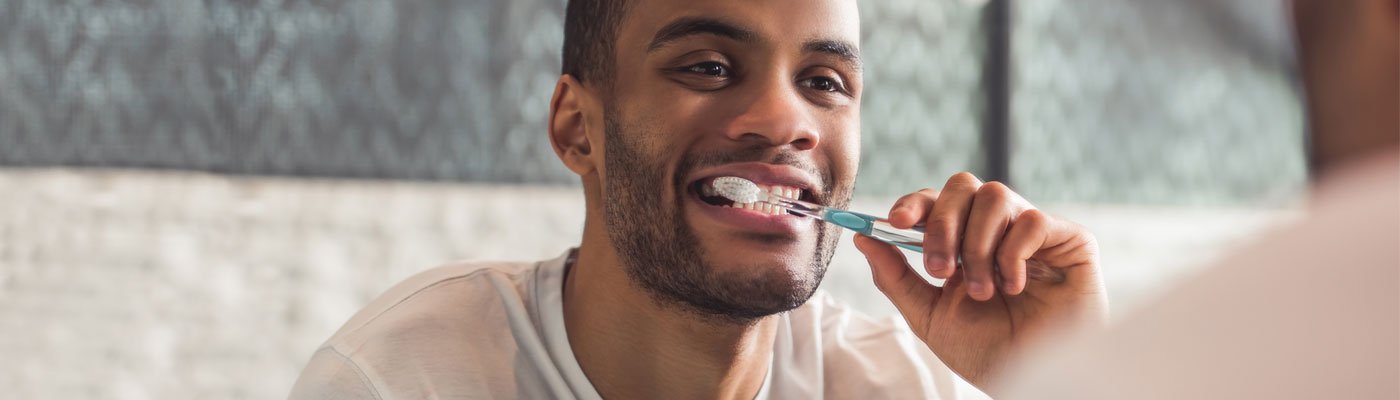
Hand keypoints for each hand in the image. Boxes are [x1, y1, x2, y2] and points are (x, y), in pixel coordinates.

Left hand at [852, 172, 1107, 389]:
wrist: (1029, 380)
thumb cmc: (985, 352)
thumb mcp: (929, 315)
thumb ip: (896, 277)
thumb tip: (863, 237)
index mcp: (964, 241)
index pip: (936, 201)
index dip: (914, 203)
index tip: (896, 222)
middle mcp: (998, 229)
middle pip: (963, 185)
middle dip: (942, 225)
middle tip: (940, 270)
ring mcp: (1033, 232)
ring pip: (994, 196)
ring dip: (977, 246)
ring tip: (983, 290)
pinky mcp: (1069, 240)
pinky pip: (1032, 219)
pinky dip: (1014, 253)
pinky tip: (1014, 286)